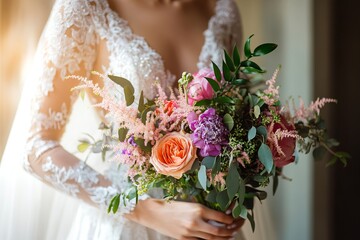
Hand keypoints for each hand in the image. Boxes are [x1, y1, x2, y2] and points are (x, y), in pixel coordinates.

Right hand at [125, 198, 241, 239]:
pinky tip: (215, 239)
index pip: (221, 217)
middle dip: (231, 231)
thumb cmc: (171, 205)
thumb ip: (203, 210)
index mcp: (198, 209)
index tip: (235, 217)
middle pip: (219, 231)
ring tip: (230, 235)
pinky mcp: (185, 239)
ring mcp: (190, 233)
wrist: (154, 213)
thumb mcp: (189, 203)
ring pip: (212, 239)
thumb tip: (218, 216)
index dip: (231, 219)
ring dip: (223, 238)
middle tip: (237, 228)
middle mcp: (196, 222)